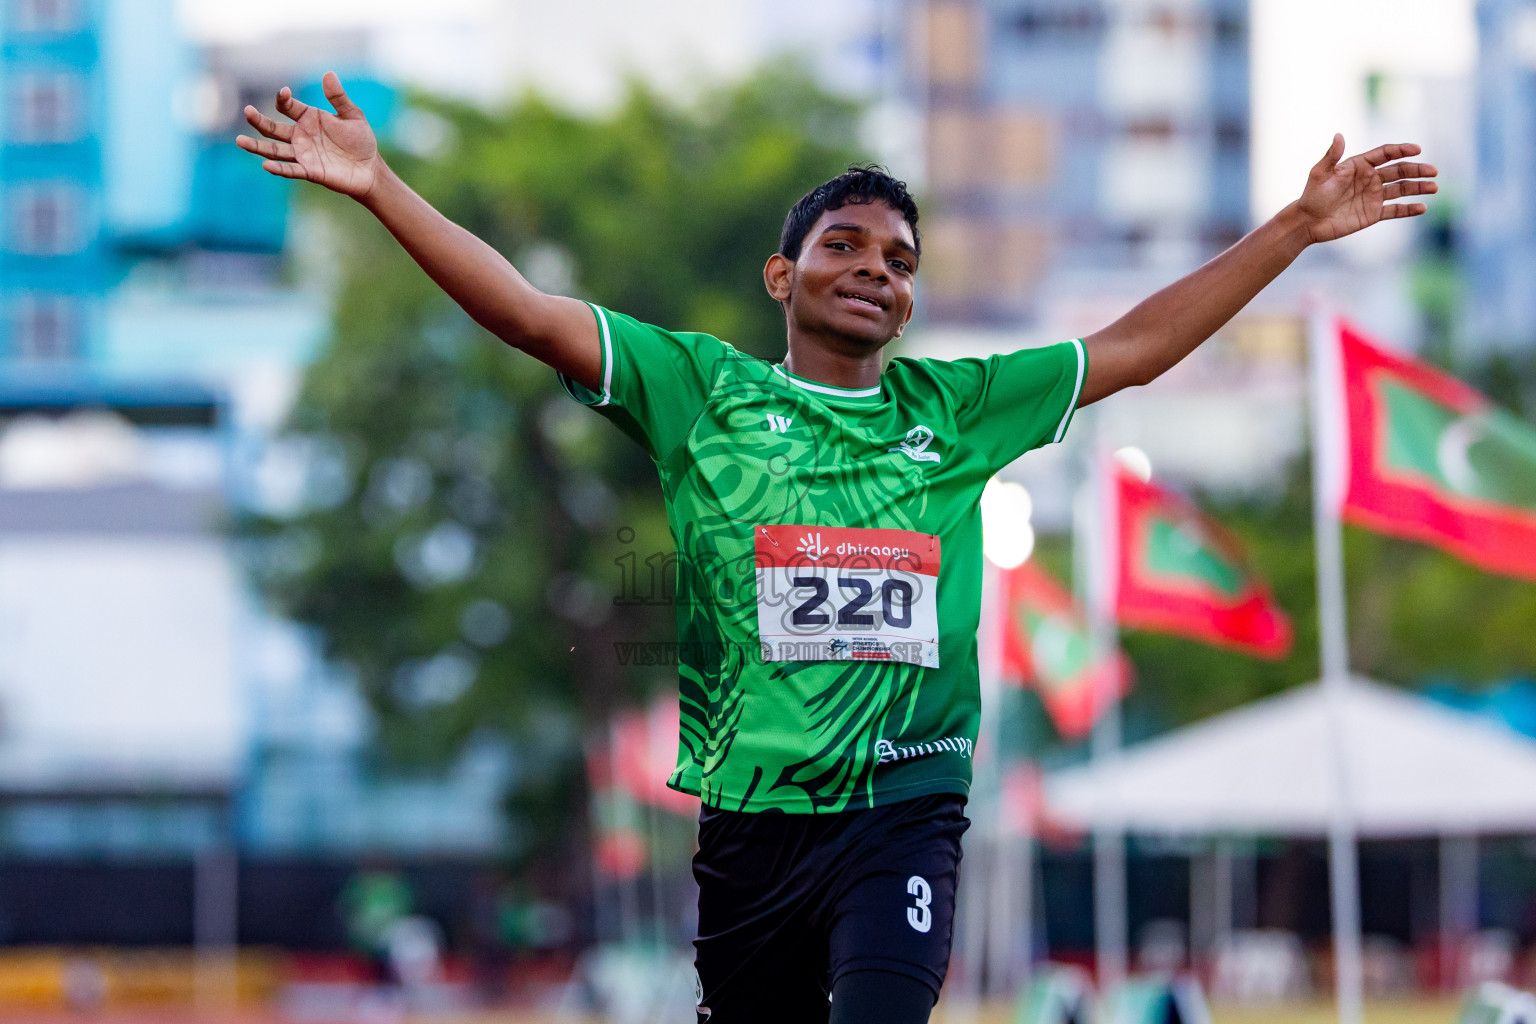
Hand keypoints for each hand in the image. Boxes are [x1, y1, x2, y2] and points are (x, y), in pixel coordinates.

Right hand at [237, 72, 380, 200]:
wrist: (369, 168)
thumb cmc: (360, 140)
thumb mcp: (353, 115)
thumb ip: (339, 97)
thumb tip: (328, 74)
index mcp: (308, 118)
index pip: (287, 106)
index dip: (283, 99)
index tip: (284, 93)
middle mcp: (300, 135)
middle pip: (273, 128)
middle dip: (259, 121)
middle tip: (247, 112)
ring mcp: (303, 154)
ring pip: (274, 150)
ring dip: (257, 147)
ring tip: (240, 141)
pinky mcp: (309, 171)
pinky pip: (291, 170)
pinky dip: (278, 168)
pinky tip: (266, 165)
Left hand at [1295, 135, 1436, 243]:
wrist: (1307, 222)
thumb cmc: (1312, 195)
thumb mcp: (1320, 174)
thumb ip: (1331, 156)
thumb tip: (1339, 135)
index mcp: (1360, 165)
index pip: (1386, 154)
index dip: (1401, 150)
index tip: (1417, 149)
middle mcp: (1370, 179)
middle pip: (1399, 171)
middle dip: (1417, 170)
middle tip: (1434, 171)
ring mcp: (1373, 196)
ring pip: (1401, 189)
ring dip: (1418, 187)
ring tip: (1434, 187)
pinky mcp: (1373, 214)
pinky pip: (1395, 210)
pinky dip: (1409, 209)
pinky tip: (1422, 207)